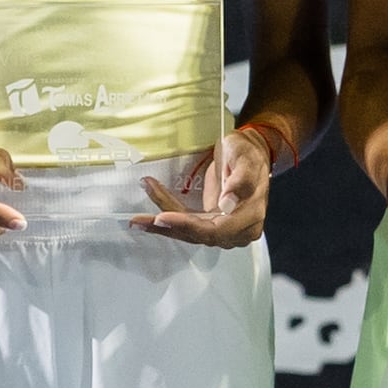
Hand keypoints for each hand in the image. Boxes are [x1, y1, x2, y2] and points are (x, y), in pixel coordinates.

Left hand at [137, 125, 277, 247]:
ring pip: (189, 233)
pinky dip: (167, 224)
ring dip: (161, 227)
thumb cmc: (248, 153)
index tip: (163, 217)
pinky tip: (146, 221)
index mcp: (250, 216)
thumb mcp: (246, 158)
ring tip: (137, 220)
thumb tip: (228, 204)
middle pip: (198, 234)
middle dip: (167, 226)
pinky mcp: (211, 224)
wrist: (250, 154)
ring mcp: (224, 230)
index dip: (188, 225)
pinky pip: (187, 227)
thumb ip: (241, 180)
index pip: (215, 229)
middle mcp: (238, 230)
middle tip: (140, 220)